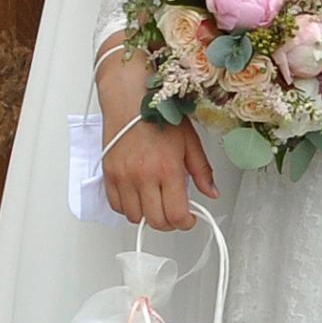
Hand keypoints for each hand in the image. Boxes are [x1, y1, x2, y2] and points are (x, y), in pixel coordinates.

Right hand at [100, 112, 213, 232]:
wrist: (129, 99)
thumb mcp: (190, 141)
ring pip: (135, 217)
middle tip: (175, 213)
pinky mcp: (109, 175)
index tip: (189, 218)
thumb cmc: (159, 115)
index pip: (177, 214)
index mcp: (168, 169)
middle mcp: (144, 176)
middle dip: (169, 223)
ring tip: (156, 202)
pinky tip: (139, 196)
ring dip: (148, 216)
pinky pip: (116, 206)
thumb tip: (212, 192)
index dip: (186, 223)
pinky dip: (128, 207)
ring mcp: (124, 177)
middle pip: (156, 221)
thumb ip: (202, 171)